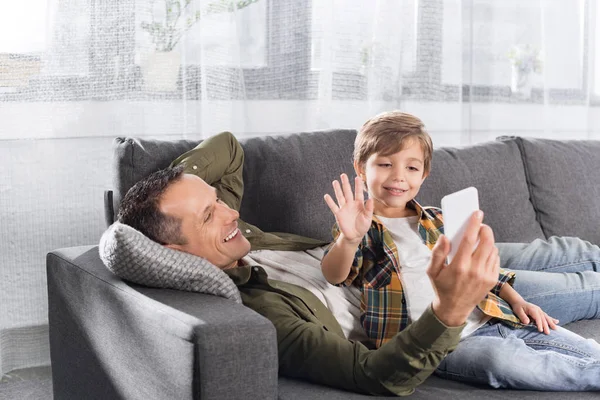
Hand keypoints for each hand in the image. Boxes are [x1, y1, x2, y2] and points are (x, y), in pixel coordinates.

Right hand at [324, 174, 373, 243]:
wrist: (355, 235)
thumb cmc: (363, 226)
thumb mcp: (368, 218)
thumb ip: (369, 208)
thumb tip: (370, 199)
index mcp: (359, 204)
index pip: (358, 193)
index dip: (358, 186)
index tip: (357, 178)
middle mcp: (351, 204)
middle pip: (347, 192)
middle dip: (345, 183)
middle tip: (343, 175)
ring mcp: (344, 208)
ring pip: (340, 197)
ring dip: (337, 189)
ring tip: (335, 181)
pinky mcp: (339, 214)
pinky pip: (334, 207)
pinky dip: (330, 202)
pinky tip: (326, 196)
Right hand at [427, 211, 498, 325]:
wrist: (454, 309)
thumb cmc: (441, 287)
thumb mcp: (432, 271)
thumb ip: (437, 253)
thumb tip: (445, 237)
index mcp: (459, 266)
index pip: (470, 239)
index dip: (474, 224)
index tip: (477, 213)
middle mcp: (475, 270)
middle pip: (487, 242)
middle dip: (485, 229)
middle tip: (480, 225)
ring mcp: (486, 276)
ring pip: (493, 250)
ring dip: (489, 240)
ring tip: (481, 238)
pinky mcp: (492, 280)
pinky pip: (496, 259)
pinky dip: (491, 252)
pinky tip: (483, 252)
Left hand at [511, 300, 558, 333]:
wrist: (519, 302)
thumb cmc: (518, 307)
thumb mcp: (518, 311)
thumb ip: (522, 316)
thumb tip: (527, 322)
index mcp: (533, 309)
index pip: (537, 318)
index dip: (539, 324)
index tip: (540, 330)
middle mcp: (538, 310)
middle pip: (543, 318)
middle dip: (546, 326)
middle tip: (547, 333)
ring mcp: (540, 310)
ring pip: (546, 317)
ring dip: (551, 323)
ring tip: (555, 329)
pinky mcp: (540, 312)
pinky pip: (547, 316)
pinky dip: (552, 319)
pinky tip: (557, 322)